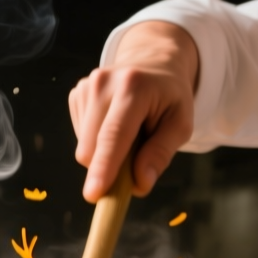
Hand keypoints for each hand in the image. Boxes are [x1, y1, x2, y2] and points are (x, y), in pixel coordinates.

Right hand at [69, 21, 198, 201]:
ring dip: (106, 154)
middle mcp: (103, 83)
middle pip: (91, 148)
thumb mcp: (181, 124)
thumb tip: (139, 184)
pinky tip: (115, 125)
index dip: (104, 167)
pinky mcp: (76, 94)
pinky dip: (98, 142)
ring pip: (84, 147)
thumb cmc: (170, 97)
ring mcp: (85, 87)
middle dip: (110, 168)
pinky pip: (81, 138)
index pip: (114, 135)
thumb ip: (161, 153)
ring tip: (130, 133)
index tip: (93, 195)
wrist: (154, 62)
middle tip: (137, 161)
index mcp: (133, 87)